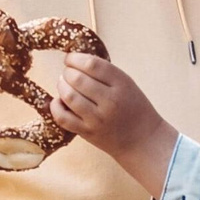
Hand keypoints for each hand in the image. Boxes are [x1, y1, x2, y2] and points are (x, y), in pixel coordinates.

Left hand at [52, 54, 178, 192]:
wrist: (143, 141)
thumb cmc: (134, 108)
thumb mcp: (127, 84)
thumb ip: (104, 72)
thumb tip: (75, 60)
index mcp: (122, 84)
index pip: (91, 64)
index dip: (75, 58)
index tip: (70, 59)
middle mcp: (110, 101)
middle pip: (77, 78)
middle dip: (67, 72)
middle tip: (68, 73)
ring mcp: (98, 118)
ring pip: (69, 96)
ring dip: (61, 86)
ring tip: (64, 84)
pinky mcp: (87, 133)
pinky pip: (63, 117)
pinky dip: (56, 107)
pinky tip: (59, 101)